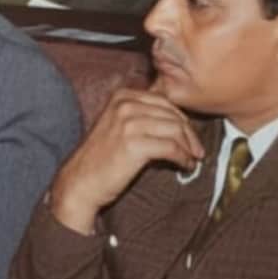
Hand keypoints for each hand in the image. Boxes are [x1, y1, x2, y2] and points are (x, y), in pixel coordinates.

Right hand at [50, 86, 203, 233]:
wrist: (81, 182)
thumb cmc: (101, 159)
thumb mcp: (118, 126)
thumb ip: (142, 116)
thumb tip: (178, 122)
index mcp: (122, 96)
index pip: (165, 101)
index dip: (182, 120)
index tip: (190, 137)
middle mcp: (125, 105)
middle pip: (173, 115)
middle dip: (190, 134)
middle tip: (197, 151)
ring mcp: (129, 123)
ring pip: (175, 130)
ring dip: (188, 147)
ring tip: (191, 160)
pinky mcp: (134, 144)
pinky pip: (171, 147)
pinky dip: (183, 158)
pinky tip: (184, 166)